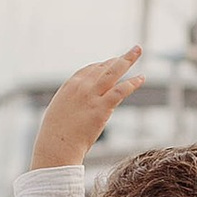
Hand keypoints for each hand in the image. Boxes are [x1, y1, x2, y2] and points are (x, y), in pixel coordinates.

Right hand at [31, 47, 143, 170]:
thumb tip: (79, 106)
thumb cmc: (56, 135)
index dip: (104, 65)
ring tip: (138, 50)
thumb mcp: (59, 110)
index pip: (90, 69)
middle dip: (120, 57)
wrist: (57, 146)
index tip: (114, 63)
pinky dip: (132, 83)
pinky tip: (141, 78)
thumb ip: (71, 102)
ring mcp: (92, 96)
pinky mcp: (101, 108)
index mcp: (70, 86)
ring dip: (127, 59)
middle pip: (104, 66)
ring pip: (113, 72)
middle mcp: (81, 87)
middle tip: (134, 49)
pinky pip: (120, 90)